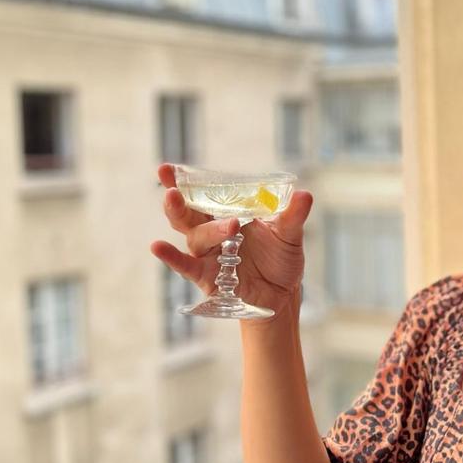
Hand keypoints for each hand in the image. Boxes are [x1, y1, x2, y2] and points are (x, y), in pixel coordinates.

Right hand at [149, 163, 313, 318]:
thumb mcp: (290, 234)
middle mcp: (211, 230)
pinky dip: (172, 257)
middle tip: (173, 190)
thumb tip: (304, 195)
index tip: (167, 169)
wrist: (283, 293)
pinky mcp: (207, 276)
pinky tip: (158, 247)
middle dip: (177, 199)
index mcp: (226, 213)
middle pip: (186, 212)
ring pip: (196, 236)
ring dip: (209, 229)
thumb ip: (292, 216)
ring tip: (231, 227)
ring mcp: (207, 253)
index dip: (183, 180)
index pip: (201, 193)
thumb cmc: (281, 257)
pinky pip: (186, 266)